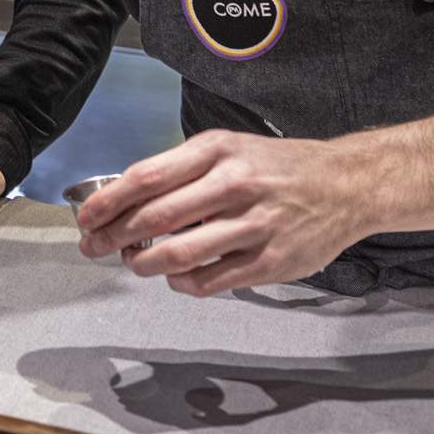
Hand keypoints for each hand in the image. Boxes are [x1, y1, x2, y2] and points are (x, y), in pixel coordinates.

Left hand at [76, 129, 370, 297]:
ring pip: (178, 255)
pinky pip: (210, 281)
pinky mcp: (270, 261)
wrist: (346, 184)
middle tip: (96, 247)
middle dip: (114, 238)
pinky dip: (182, 283)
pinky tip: (176, 277)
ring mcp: (254, 225)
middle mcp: (234, 185)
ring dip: (145, 264)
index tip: (86, 218)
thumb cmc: (278, 167)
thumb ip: (181, 170)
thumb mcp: (228, 149)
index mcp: (217, 151)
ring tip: (136, 262)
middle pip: (155, 218)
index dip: (108, 202)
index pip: (146, 178)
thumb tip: (124, 198)